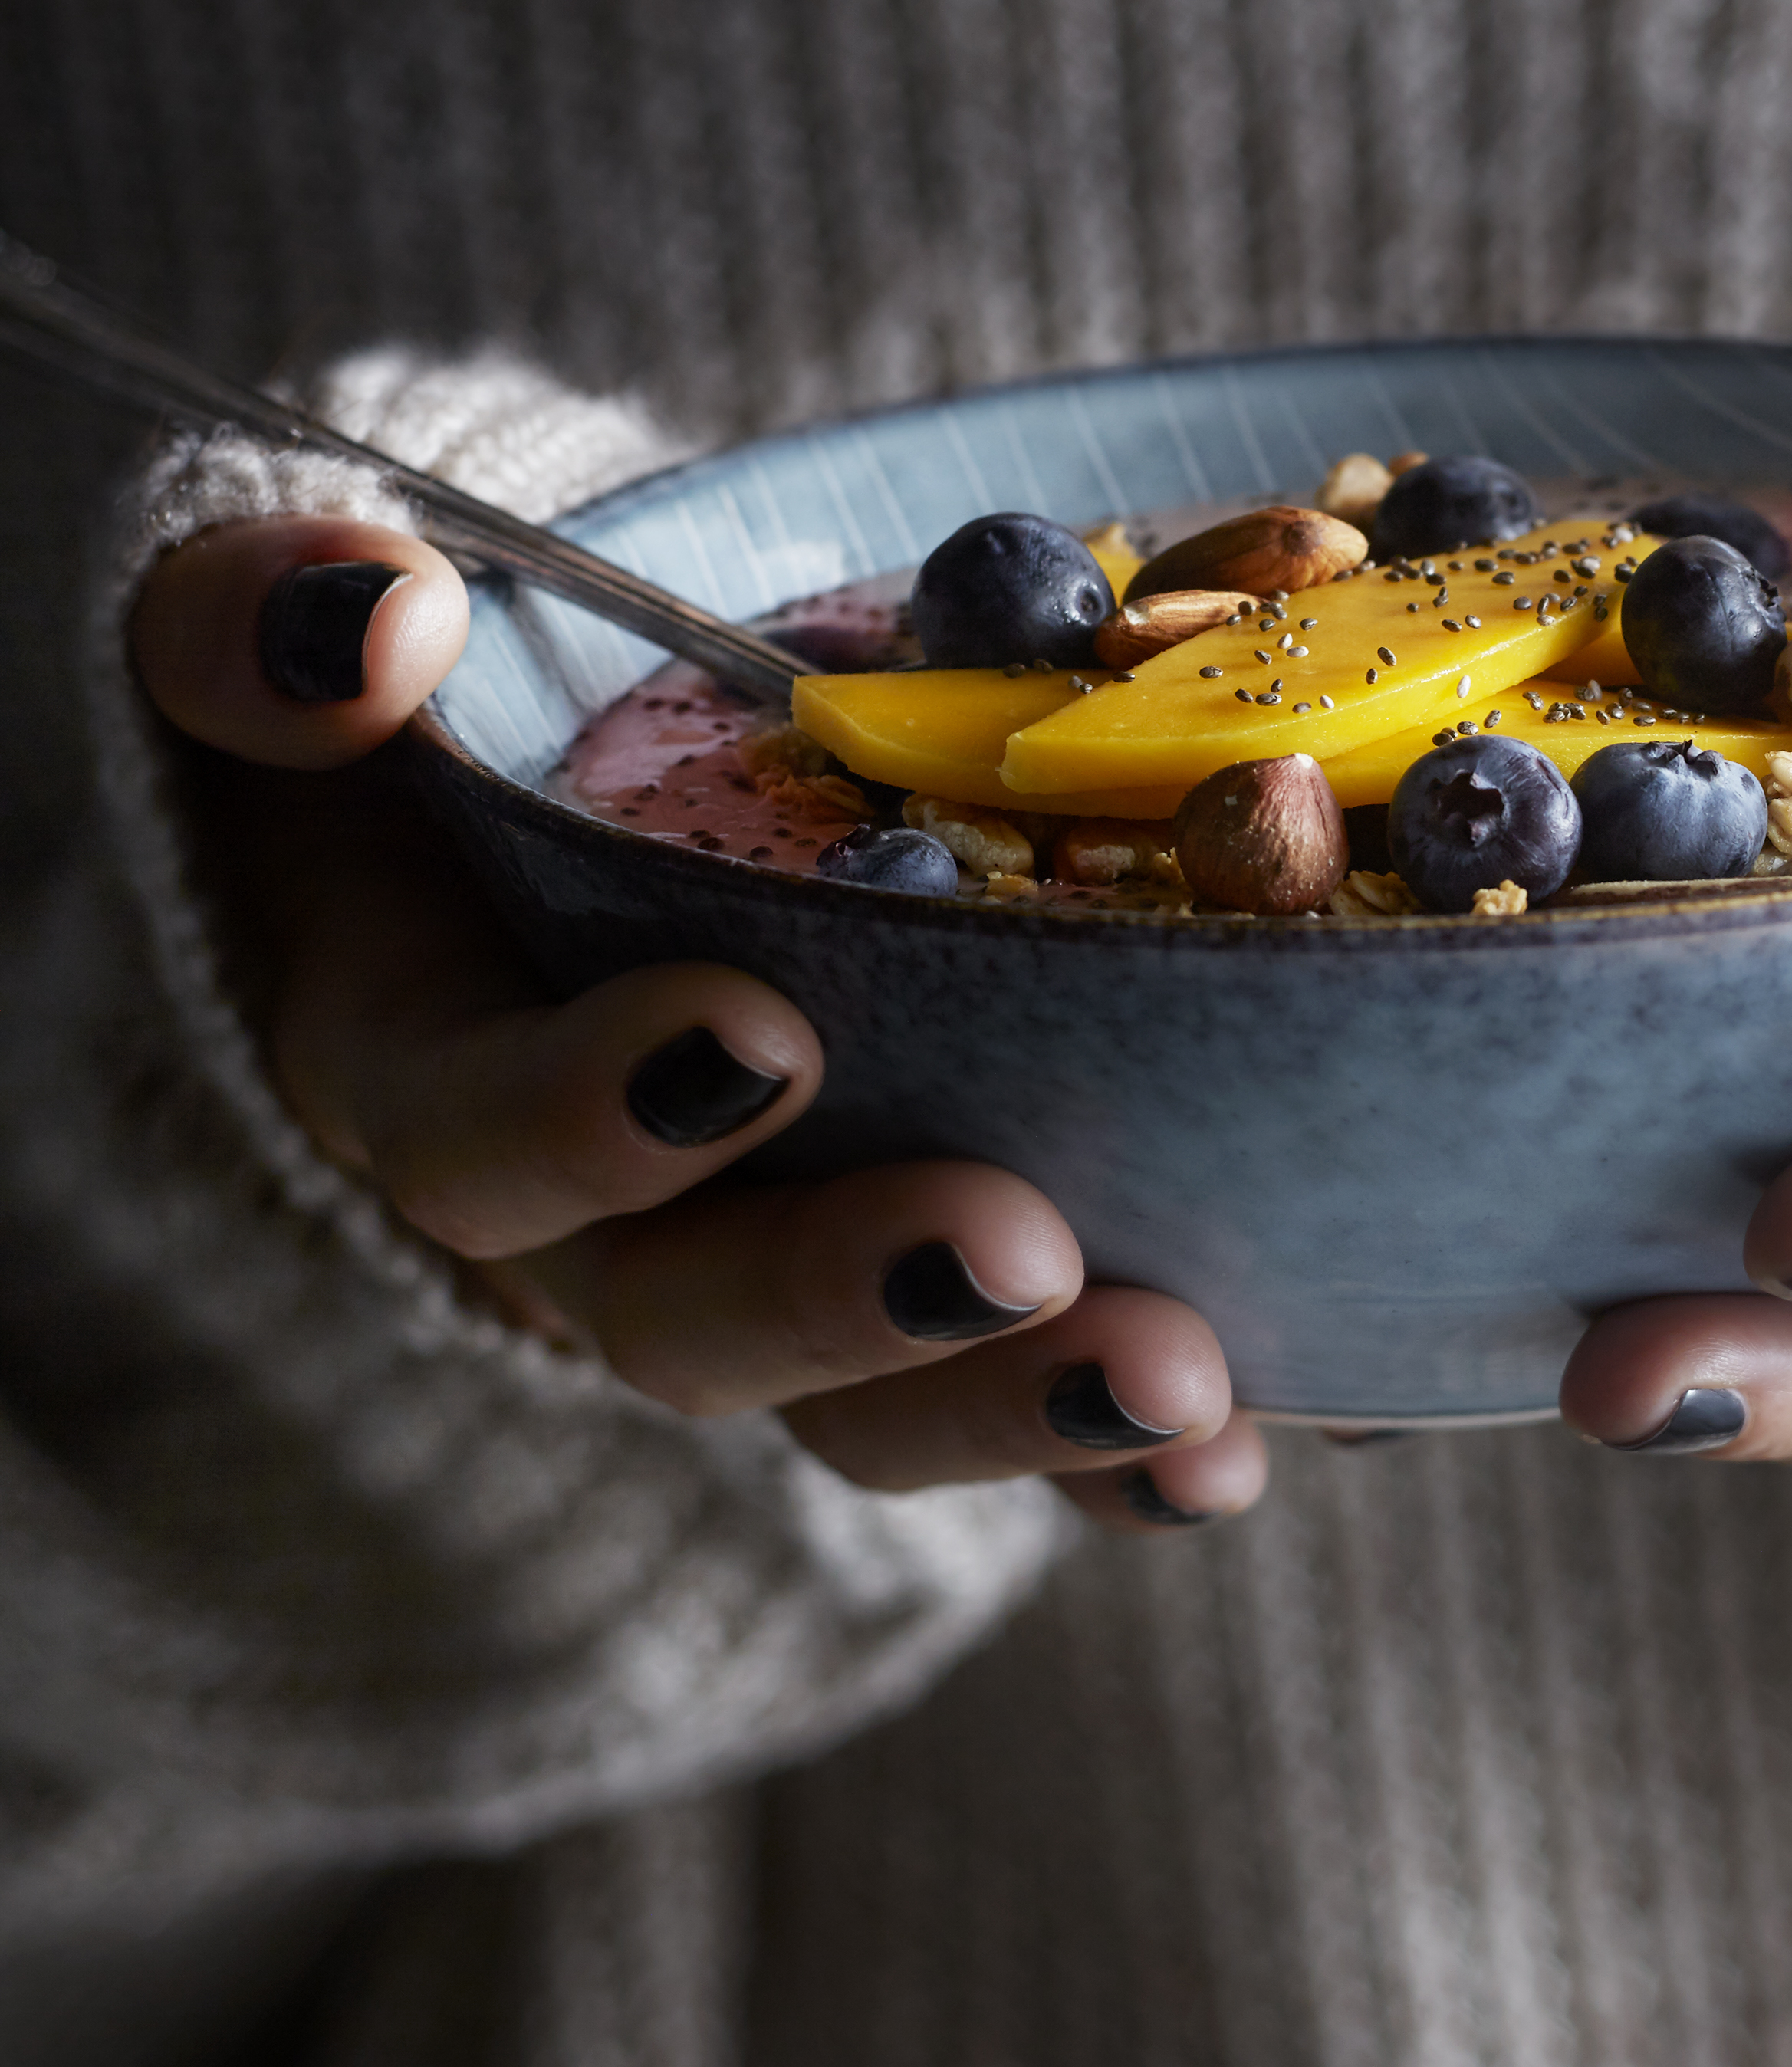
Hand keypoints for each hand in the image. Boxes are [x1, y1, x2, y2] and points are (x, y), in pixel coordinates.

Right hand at [129, 517, 1268, 1530]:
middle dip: (857, 1299)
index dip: (596, 1113)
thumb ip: (263, 622)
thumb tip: (363, 616)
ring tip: (1182, 1382)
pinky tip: (1253, 1448)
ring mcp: (768, 1275)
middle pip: (699, 1324)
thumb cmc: (420, 705)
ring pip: (878, 1402)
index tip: (760, 1035)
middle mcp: (596, 1222)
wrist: (542, 779)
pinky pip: (1020, 1393)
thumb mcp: (293, 638)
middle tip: (1018, 1249)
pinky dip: (1133, 1450)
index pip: (475, 1137)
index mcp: (428, 1072)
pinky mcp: (920, 1287)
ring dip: (1024, 1406)